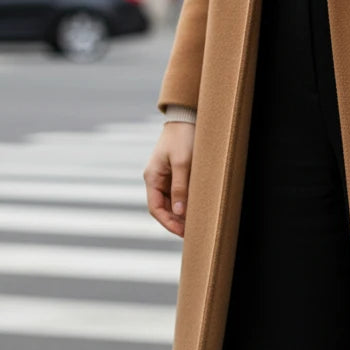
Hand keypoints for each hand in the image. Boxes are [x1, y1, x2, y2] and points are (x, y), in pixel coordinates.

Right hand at [143, 122, 194, 237]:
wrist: (186, 117)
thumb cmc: (183, 137)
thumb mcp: (183, 163)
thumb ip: (180, 187)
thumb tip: (180, 212)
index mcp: (153, 177)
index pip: (156, 208)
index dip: (168, 223)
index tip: (182, 233)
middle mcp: (156, 179)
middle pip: (164, 207)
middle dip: (176, 221)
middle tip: (193, 232)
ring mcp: (166, 176)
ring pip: (172, 201)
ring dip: (182, 213)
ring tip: (196, 223)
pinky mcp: (176, 172)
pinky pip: (179, 192)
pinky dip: (186, 202)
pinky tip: (197, 207)